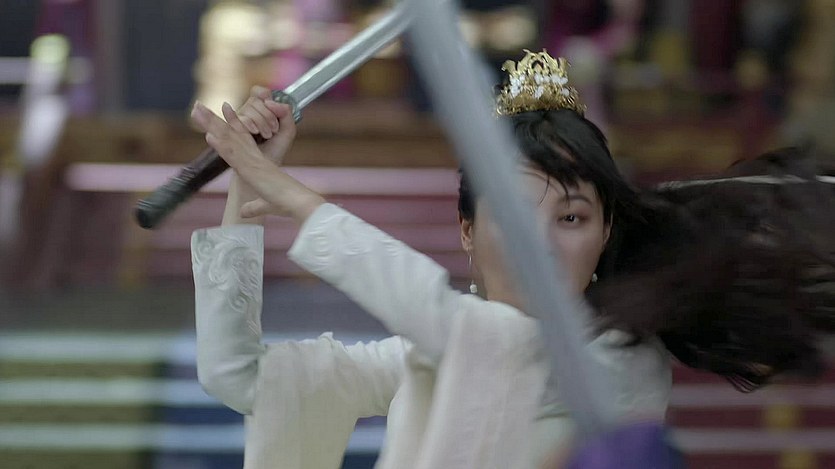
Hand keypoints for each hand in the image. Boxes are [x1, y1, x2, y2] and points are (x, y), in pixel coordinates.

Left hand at [191, 101, 323, 222]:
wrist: (298, 202)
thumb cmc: (287, 203)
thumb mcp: (265, 205)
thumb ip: (253, 207)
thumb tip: (242, 212)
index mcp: (257, 165)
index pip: (241, 142)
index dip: (232, 126)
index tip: (223, 111)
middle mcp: (253, 160)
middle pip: (231, 135)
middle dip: (214, 121)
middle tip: (198, 107)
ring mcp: (251, 163)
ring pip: (229, 140)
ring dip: (212, 126)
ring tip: (198, 111)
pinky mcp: (251, 170)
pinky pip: (233, 156)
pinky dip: (221, 145)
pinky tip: (209, 135)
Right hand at [236, 85, 296, 163]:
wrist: (265, 167)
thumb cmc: (275, 149)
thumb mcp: (287, 131)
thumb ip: (286, 113)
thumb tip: (271, 102)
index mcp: (261, 109)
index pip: (259, 92)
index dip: (265, 94)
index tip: (271, 105)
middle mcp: (248, 112)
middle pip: (254, 101)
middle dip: (267, 115)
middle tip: (273, 130)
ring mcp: (238, 120)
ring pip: (247, 110)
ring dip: (259, 122)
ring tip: (265, 136)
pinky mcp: (231, 130)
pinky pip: (235, 119)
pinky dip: (247, 124)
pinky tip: (253, 131)